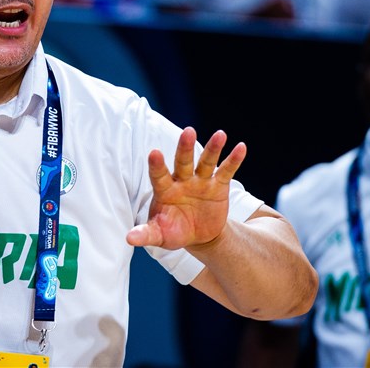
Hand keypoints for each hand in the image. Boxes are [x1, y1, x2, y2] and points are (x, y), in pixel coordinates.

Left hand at [126, 127, 245, 249]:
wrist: (198, 235)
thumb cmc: (173, 231)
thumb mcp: (160, 235)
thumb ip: (146, 233)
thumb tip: (129, 238)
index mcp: (164, 190)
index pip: (159, 175)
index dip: (157, 165)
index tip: (154, 153)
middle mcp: (182, 181)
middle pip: (183, 162)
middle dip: (185, 148)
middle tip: (188, 131)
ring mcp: (200, 181)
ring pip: (206, 162)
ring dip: (213, 149)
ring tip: (220, 135)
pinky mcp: (218, 186)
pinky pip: (225, 171)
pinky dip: (233, 160)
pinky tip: (241, 148)